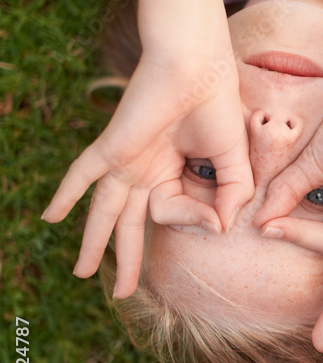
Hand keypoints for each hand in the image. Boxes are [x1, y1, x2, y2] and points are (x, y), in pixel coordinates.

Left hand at [42, 46, 253, 298]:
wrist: (197, 69)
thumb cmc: (218, 107)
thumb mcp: (234, 161)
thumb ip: (233, 194)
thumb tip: (221, 229)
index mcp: (172, 171)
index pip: (174, 211)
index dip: (196, 221)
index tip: (216, 218)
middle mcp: (145, 170)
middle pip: (130, 224)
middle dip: (126, 260)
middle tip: (122, 293)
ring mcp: (125, 161)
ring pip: (105, 212)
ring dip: (92, 243)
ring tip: (80, 273)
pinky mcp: (112, 148)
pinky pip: (83, 175)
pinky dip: (65, 195)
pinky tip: (49, 218)